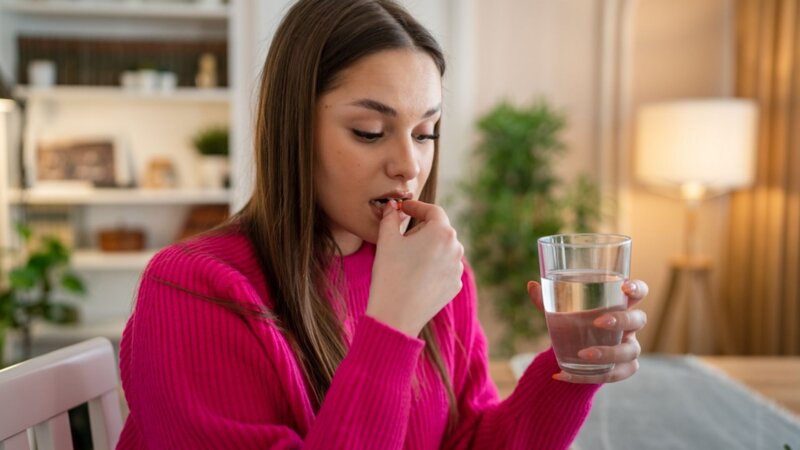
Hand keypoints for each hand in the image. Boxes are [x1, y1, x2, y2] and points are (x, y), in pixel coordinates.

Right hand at [366, 200, 463, 336]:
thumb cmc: (390, 273)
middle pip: (439, 230)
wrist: (396, 314)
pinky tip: (415, 274)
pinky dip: (432, 266)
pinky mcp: (455, 285)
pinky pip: (444, 268)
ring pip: (442, 249)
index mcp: (442, 232)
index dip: (416, 207)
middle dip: (422, 229)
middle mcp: (456, 248)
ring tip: (407, 258)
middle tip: (402, 236)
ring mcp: (457, 268)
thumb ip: (390, 217)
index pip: (432, 211)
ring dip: (428, 248)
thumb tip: (392, 207)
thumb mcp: (386, 239)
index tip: (403, 208)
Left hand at [527, 279, 648, 383]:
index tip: (624, 287)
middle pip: (638, 320)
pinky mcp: (623, 369)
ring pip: (630, 351)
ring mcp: (629, 348)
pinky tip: (563, 374)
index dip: (637, 289)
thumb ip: (547, 300)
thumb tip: (531, 286)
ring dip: (608, 353)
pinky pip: (612, 374)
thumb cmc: (574, 323)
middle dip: (621, 320)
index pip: (638, 293)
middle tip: (598, 322)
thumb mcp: (560, 311)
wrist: (575, 351)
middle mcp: (630, 327)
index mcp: (619, 305)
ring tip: (582, 354)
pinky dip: (588, 376)